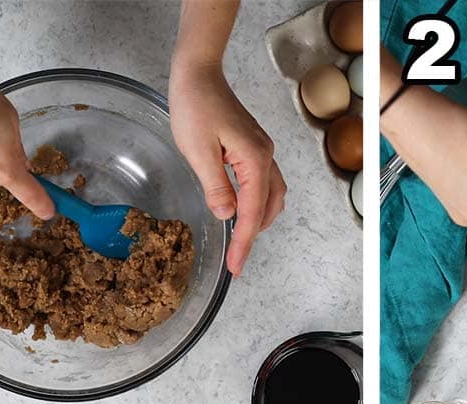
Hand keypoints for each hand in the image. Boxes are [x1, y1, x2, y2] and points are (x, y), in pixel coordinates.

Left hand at [169, 63, 286, 276]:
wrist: (198, 73)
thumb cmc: (195, 105)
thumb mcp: (198, 151)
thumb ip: (216, 186)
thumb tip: (227, 215)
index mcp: (255, 160)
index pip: (252, 212)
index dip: (243, 242)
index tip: (235, 266)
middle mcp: (265, 156)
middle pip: (270, 207)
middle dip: (253, 234)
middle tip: (234, 258)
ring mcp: (262, 151)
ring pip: (271, 196)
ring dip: (257, 219)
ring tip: (237, 238)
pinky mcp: (253, 147)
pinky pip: (263, 183)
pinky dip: (255, 202)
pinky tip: (239, 208)